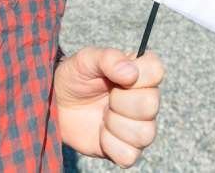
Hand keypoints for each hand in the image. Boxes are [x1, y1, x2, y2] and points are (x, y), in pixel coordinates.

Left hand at [54, 47, 163, 167]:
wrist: (58, 104)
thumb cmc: (74, 78)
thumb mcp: (86, 59)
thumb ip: (109, 58)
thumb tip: (131, 73)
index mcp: (140, 72)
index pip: (156, 71)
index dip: (138, 75)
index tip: (117, 78)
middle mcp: (146, 99)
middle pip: (150, 105)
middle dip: (119, 102)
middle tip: (106, 97)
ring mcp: (139, 126)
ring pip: (144, 133)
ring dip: (114, 124)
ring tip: (102, 115)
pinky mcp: (128, 149)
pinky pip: (129, 155)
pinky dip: (109, 144)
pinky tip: (101, 133)